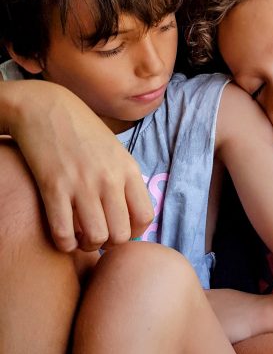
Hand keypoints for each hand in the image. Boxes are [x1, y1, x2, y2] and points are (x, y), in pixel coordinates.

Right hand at [4, 79, 152, 251]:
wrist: (45, 107)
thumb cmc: (81, 131)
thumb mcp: (115, 150)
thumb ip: (125, 180)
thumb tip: (131, 213)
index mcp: (128, 169)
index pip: (145, 218)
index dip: (133, 233)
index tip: (119, 230)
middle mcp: (110, 179)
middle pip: (121, 235)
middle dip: (109, 243)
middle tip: (97, 236)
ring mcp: (82, 183)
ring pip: (96, 238)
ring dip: (87, 245)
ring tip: (80, 237)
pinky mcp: (54, 187)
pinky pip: (64, 233)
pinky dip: (64, 244)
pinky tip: (62, 236)